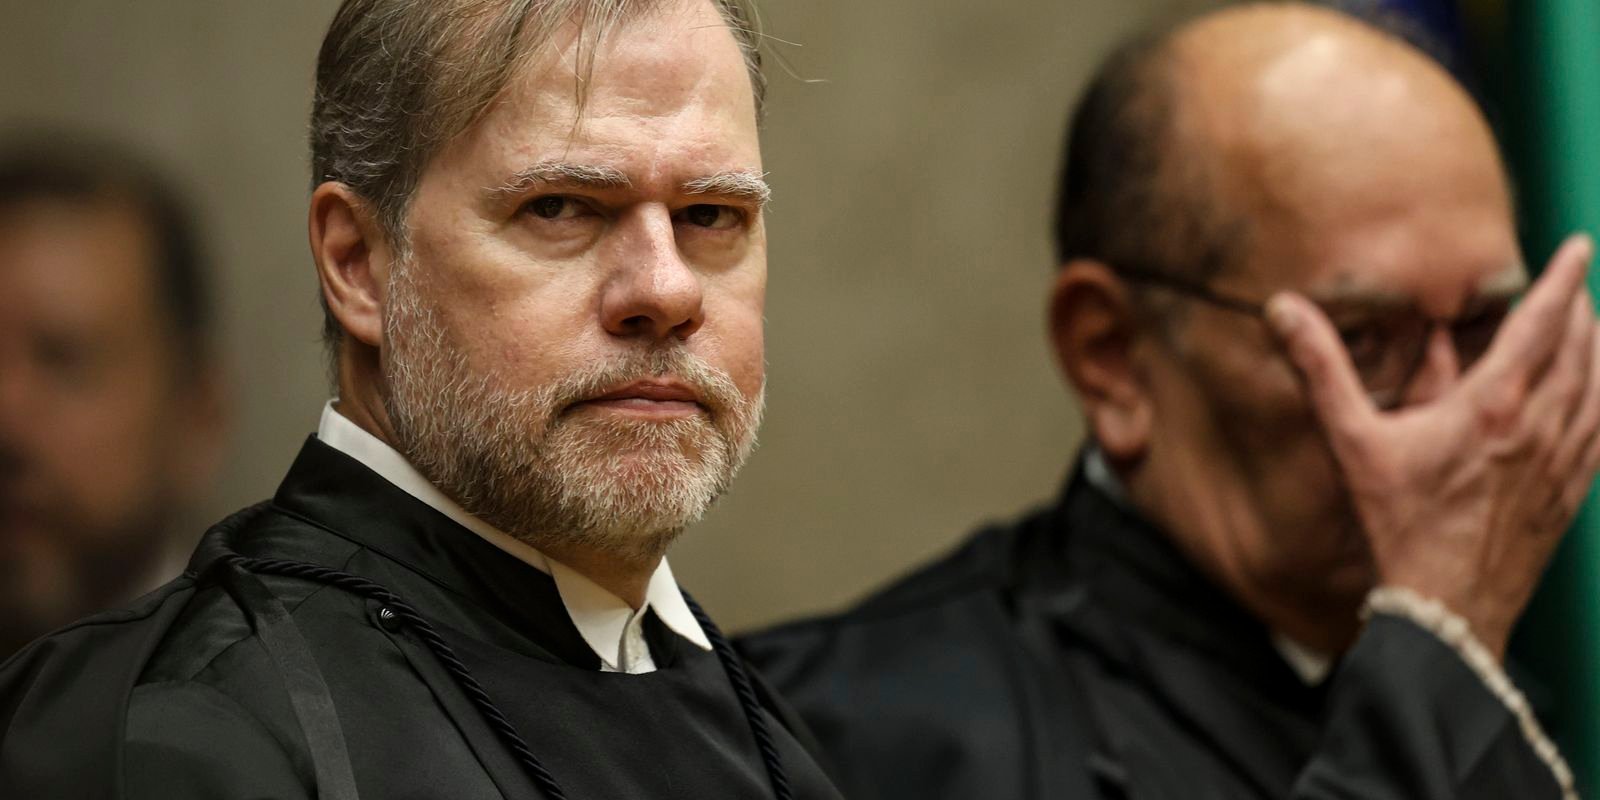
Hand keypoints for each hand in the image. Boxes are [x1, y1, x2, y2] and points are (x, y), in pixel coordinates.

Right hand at [1265, 234, 1599, 658]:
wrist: (1447, 607)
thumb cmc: (1399, 524)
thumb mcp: (1352, 442)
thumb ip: (1322, 369)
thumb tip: (1285, 309)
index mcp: (1492, 406)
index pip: (1542, 324)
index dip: (1564, 279)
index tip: (1580, 245)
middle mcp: (1539, 427)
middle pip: (1582, 349)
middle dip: (1583, 309)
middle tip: (1580, 281)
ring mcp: (1563, 463)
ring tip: (1593, 328)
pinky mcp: (1571, 495)